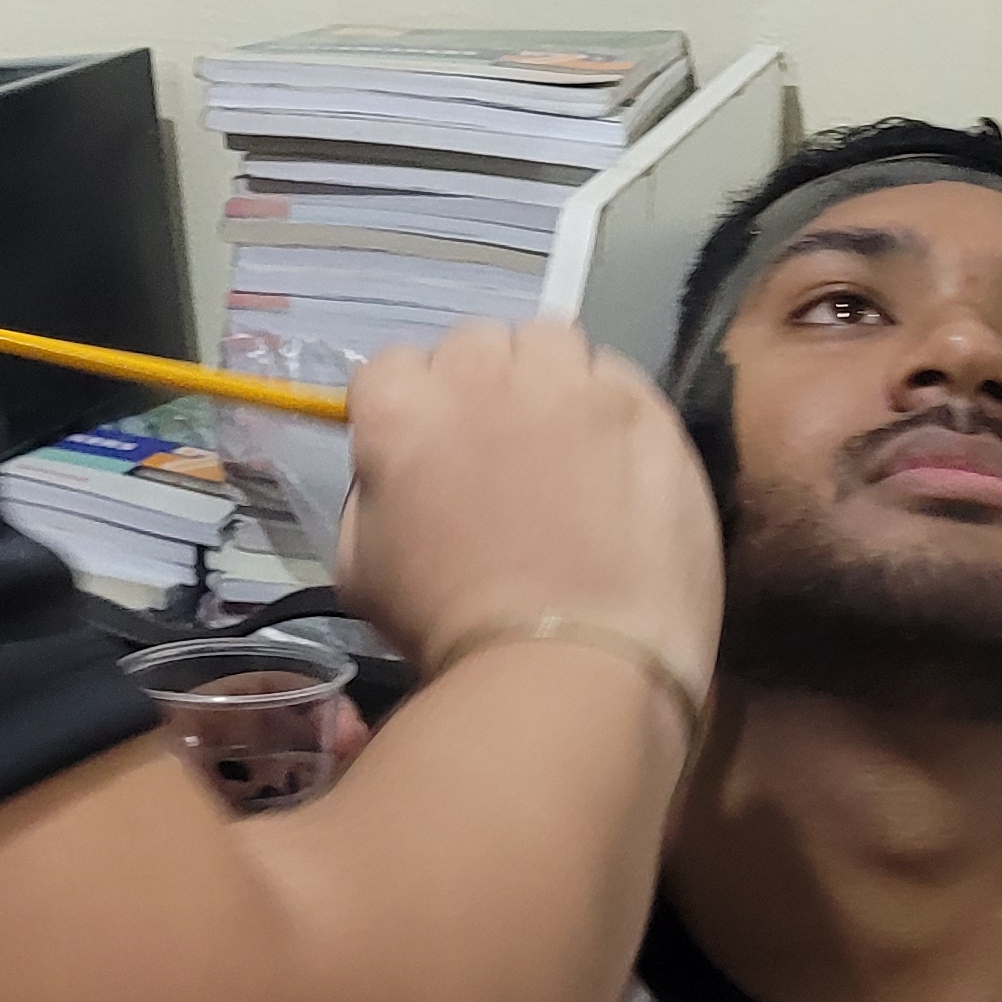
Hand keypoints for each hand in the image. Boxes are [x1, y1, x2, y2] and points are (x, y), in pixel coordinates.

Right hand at [330, 320, 721, 703]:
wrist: (567, 662)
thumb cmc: (451, 630)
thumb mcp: (362, 571)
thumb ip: (370, 497)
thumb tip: (393, 478)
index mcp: (401, 410)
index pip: (393, 367)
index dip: (414, 409)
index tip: (434, 450)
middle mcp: (478, 374)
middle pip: (475, 343)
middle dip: (482, 384)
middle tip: (502, 447)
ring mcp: (565, 383)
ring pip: (549, 339)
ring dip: (547, 376)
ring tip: (565, 437)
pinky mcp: (639, 403)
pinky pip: (614, 372)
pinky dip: (607, 404)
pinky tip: (615, 458)